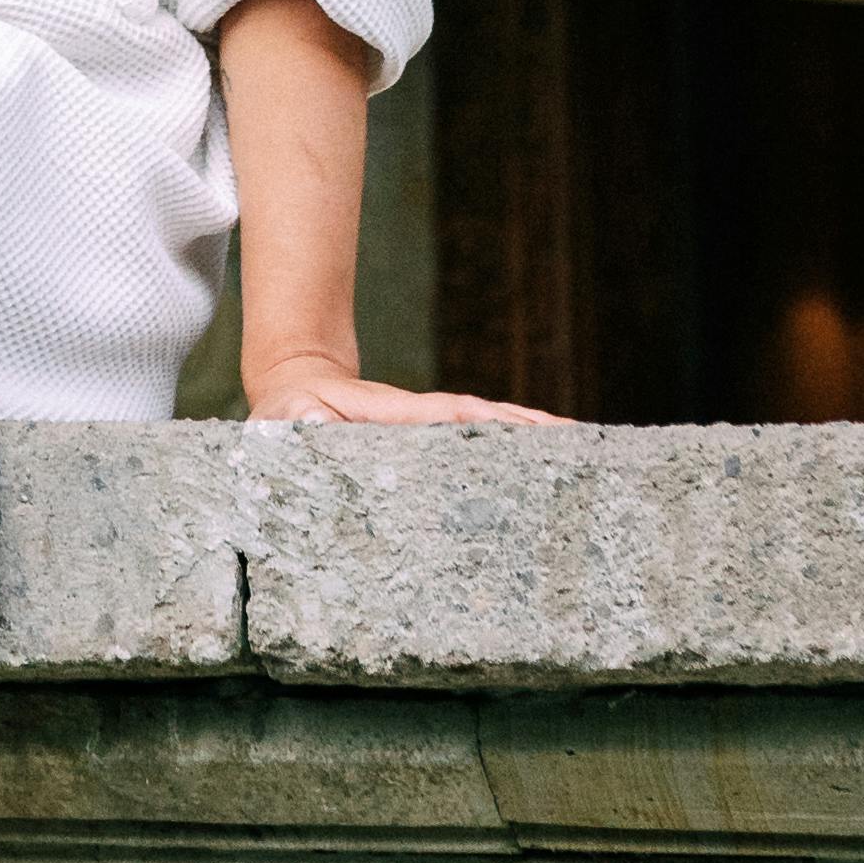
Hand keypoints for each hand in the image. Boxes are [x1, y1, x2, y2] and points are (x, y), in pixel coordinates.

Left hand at [241, 352, 563, 427]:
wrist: (291, 391)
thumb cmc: (284, 416)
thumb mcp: (284, 416)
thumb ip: (295, 418)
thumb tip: (314, 420)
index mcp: (390, 413)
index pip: (447, 413)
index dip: (485, 419)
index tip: (523, 427)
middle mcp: (418, 417)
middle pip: (483, 419)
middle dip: (527, 427)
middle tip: (579, 441)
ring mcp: (425, 429)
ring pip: (486, 431)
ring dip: (528, 438)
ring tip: (579, 451)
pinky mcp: (424, 442)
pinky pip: (473, 446)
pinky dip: (509, 450)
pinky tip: (536, 471)